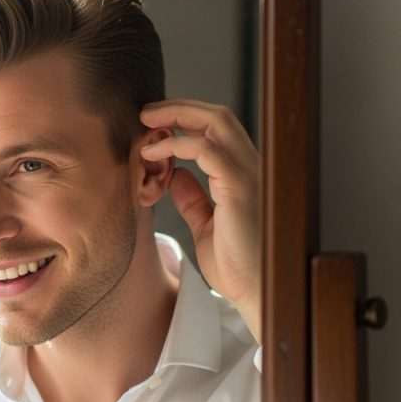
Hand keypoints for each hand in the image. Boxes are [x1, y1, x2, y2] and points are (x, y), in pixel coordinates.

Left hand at [140, 99, 260, 340]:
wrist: (256, 294)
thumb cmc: (236, 266)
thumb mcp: (205, 226)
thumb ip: (193, 198)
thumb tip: (176, 175)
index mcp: (242, 176)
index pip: (218, 129)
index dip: (186, 118)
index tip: (153, 124)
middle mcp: (251, 168)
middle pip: (219, 116)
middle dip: (180, 107)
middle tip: (146, 113)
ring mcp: (249, 175)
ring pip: (217, 122)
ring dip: (177, 116)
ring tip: (146, 123)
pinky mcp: (240, 188)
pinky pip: (208, 150)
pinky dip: (178, 144)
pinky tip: (154, 154)